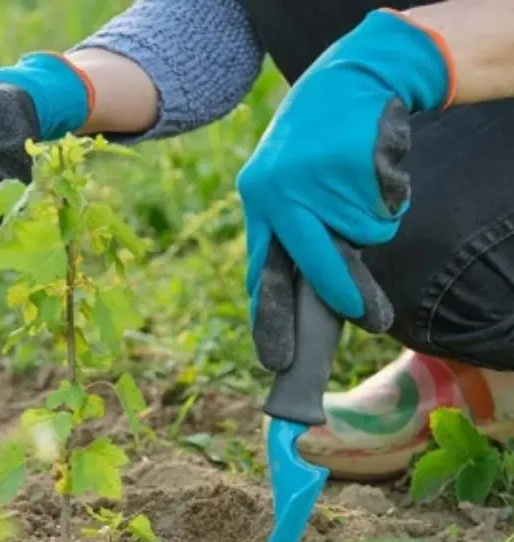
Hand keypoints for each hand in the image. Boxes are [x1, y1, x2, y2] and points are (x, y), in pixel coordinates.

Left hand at [236, 9, 453, 370]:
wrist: (348, 78)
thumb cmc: (316, 143)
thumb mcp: (288, 183)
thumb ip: (291, 233)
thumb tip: (309, 296)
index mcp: (259, 200)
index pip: (264, 269)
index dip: (270, 314)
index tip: (276, 357)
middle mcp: (281, 192)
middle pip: (315, 263)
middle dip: (345, 294)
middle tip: (370, 321)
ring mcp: (317, 178)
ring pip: (362, 234)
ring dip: (372, 222)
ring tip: (360, 183)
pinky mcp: (354, 163)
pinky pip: (386, 207)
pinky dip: (390, 196)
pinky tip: (373, 162)